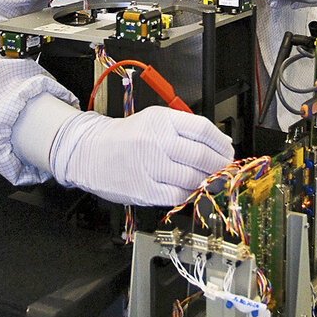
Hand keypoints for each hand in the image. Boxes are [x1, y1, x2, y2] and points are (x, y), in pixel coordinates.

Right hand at [49, 106, 233, 207]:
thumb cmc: (125, 137)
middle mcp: (156, 141)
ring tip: (211, 180)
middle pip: (202, 155)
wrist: (88, 152)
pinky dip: (189, 194)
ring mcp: (150, 167)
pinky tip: (191, 189)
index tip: (228, 149)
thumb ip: (184, 129)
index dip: (221, 142)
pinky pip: (177, 195)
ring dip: (208, 181)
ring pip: (193, 178)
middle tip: (225, 168)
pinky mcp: (144, 190)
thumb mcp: (154, 120)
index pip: (203, 129)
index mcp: (161, 120)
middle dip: (220, 164)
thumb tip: (219, 143)